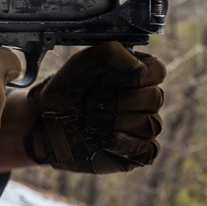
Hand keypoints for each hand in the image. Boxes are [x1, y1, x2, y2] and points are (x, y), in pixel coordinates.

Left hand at [26, 41, 164, 173]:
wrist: (48, 119)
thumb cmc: (69, 87)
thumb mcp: (84, 60)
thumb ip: (112, 53)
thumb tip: (140, 67)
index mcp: (137, 74)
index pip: (158, 71)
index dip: (133, 77)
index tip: (106, 78)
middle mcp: (146, 99)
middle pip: (154, 98)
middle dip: (116, 101)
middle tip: (89, 102)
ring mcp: (144, 126)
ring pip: (150, 124)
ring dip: (113, 122)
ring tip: (89, 120)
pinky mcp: (139, 152)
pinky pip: (148, 150)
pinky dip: (123, 144)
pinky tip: (102, 140)